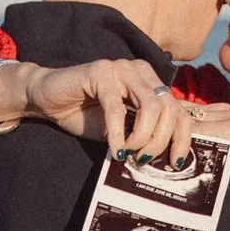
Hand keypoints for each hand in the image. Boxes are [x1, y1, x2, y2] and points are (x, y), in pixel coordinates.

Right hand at [20, 59, 181, 155]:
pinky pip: (117, 108)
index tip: (176, 162)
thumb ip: (142, 135)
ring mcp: (122, 68)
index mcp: (151, 83)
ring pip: (151, 106)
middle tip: (143, 159)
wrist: (47, 99)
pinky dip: (118, 134)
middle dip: (159, 141)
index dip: (182, 138)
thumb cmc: (84, 115)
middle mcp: (141, 71)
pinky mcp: (100, 72)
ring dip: (142, 136)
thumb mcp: (121, 130)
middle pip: (169, 109)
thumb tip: (164, 158)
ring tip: (129, 152)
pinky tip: (115, 149)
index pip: (179, 110)